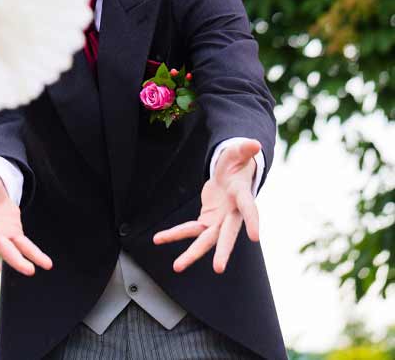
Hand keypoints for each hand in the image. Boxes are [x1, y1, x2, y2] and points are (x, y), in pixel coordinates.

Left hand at [153, 139, 261, 272]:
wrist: (232, 176)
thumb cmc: (237, 163)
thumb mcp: (238, 153)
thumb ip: (244, 149)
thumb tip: (253, 143)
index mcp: (242, 196)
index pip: (249, 209)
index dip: (253, 221)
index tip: (255, 237)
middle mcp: (232, 214)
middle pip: (227, 235)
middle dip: (223, 252)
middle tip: (218, 269)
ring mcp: (219, 220)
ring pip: (206, 240)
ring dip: (192, 253)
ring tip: (177, 267)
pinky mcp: (207, 220)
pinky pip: (190, 229)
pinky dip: (174, 234)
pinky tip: (158, 239)